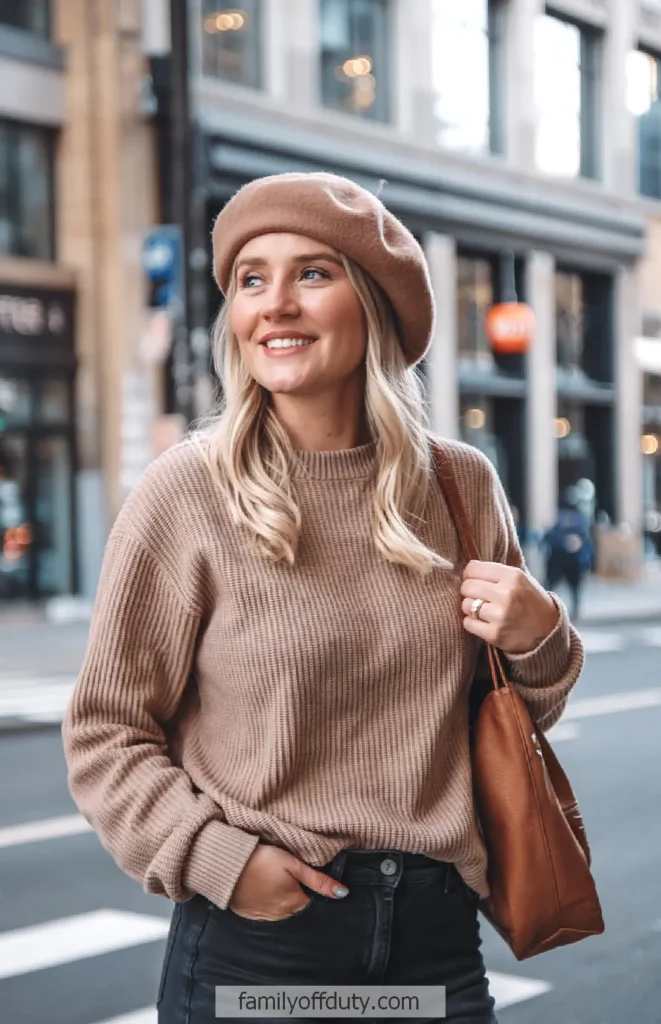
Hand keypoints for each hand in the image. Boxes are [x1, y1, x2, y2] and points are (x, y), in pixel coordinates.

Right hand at [229, 844, 348, 920]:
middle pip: (298, 907)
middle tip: (290, 877)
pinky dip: (267, 903)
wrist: (228, 865)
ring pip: (282, 911)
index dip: (313, 890)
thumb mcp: (293, 864)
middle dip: (299, 895)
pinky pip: (264, 912)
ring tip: (275, 881)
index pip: (313, 903)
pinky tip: (263, 889)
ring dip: (283, 900)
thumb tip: (343, 893)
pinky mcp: (248, 914)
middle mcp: (281, 915)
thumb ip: (318, 880)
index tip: (308, 878)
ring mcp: (263, 917)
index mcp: (295, 904)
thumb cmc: (262, 860)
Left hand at [460, 561, 558, 654]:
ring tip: (483, 610)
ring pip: (465, 605)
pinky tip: (484, 622)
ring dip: (470, 608)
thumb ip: (497, 572)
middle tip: (478, 597)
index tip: (474, 580)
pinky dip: (472, 623)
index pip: (473, 569)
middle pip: (467, 587)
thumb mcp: (521, 579)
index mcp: (513, 576)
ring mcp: (500, 615)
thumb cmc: (530, 602)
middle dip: (469, 592)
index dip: (470, 575)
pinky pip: (468, 623)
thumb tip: (468, 568)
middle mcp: (506, 594)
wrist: (548, 632)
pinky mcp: (495, 634)